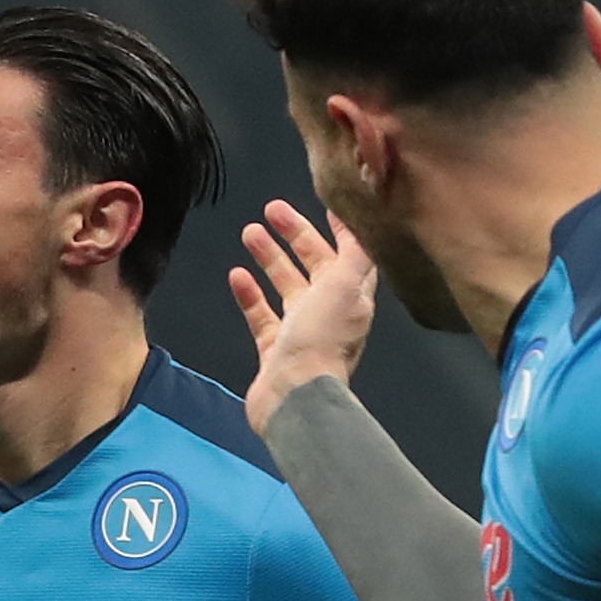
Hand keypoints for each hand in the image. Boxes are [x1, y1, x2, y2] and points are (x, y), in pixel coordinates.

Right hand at [228, 201, 380, 438]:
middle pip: (315, 265)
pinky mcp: (275, 350)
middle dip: (295, 235)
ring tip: (249, 231)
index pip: (352, 255)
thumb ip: (356, 251)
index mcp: (353, 298)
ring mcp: (302, 332)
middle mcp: (330, 313)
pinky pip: (262, 315)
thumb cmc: (322, 340)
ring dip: (269, 258)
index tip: (325, 204)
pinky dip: (250, 294)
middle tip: (272, 209)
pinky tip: (237, 274)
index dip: (342, 230)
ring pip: (286, 286)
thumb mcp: (346, 285)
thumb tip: (364, 221)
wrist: (294, 396)